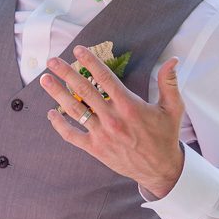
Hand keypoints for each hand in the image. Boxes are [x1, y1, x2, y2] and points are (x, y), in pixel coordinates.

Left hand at [40, 45, 184, 197]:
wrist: (161, 169)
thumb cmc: (165, 136)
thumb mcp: (173, 107)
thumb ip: (169, 82)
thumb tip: (173, 60)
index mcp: (130, 105)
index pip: (105, 78)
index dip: (90, 61)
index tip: (78, 49)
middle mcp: (113, 118)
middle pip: (84, 90)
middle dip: (66, 73)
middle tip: (52, 60)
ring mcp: (102, 134)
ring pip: (75, 110)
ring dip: (57, 93)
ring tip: (45, 80)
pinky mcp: (95, 149)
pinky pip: (72, 136)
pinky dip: (59, 125)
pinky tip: (50, 113)